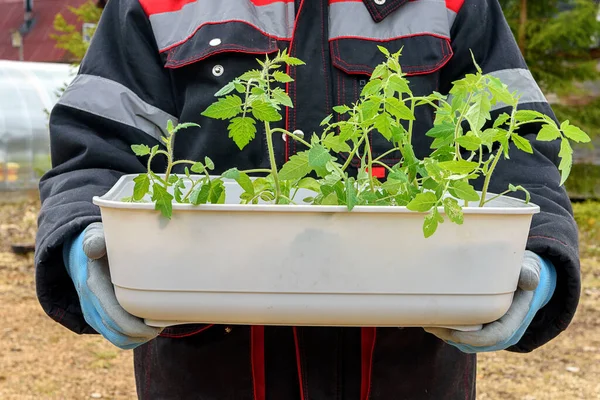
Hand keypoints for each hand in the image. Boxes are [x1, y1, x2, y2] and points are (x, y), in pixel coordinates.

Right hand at [63, 222, 161, 348]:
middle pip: (117, 332)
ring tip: (156, 327)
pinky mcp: (97, 317)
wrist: (78, 253)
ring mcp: (92, 313)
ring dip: (138, 339)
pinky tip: (146, 328)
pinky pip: (114, 336)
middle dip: (142, 334)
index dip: (137, 326)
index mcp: (94, 286)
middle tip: (162, 325)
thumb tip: (93, 248)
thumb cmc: (98, 242)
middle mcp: (90, 304)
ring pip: (116, 338)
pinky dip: (131, 338)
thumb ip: (96, 241)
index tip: (157, 324)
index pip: (115, 316)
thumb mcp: (96, 237)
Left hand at [424, 250, 556, 352]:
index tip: (453, 333)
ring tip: (426, 322)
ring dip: (446, 335)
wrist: (524, 276)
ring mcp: (492, 329)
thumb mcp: (529, 269)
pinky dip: (449, 329)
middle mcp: (503, 328)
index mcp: (515, 318)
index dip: (474, 338)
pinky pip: (465, 333)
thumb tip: (529, 280)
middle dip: (452, 337)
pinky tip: (432, 319)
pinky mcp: (482, 325)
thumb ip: (528, 274)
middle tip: (430, 324)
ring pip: (467, 340)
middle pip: (476, 342)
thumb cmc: (523, 270)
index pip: (495, 336)